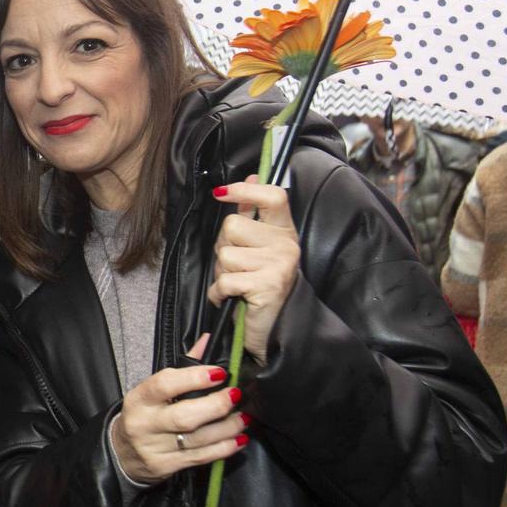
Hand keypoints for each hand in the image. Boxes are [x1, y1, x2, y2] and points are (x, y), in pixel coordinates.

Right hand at [110, 334, 248, 485]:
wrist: (122, 454)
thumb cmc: (145, 415)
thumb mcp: (153, 391)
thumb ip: (183, 367)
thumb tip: (208, 341)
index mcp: (140, 399)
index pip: (165, 384)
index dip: (195, 378)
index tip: (220, 373)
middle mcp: (145, 424)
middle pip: (184, 416)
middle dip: (216, 406)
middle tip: (236, 396)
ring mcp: (155, 448)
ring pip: (198, 439)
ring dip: (228, 428)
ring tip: (244, 418)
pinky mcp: (166, 466)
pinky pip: (201, 457)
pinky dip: (224, 448)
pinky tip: (239, 440)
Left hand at [205, 175, 300, 359]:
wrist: (275, 330)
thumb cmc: (261, 286)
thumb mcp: (260, 247)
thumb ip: (254, 213)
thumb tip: (252, 176)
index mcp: (285, 231)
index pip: (273, 196)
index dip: (245, 190)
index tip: (221, 193)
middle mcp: (286, 245)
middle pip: (233, 225)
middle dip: (223, 246)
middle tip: (237, 267)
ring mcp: (279, 265)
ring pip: (225, 253)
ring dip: (221, 273)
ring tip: (238, 284)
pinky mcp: (268, 286)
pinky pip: (225, 280)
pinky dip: (220, 293)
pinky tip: (233, 299)